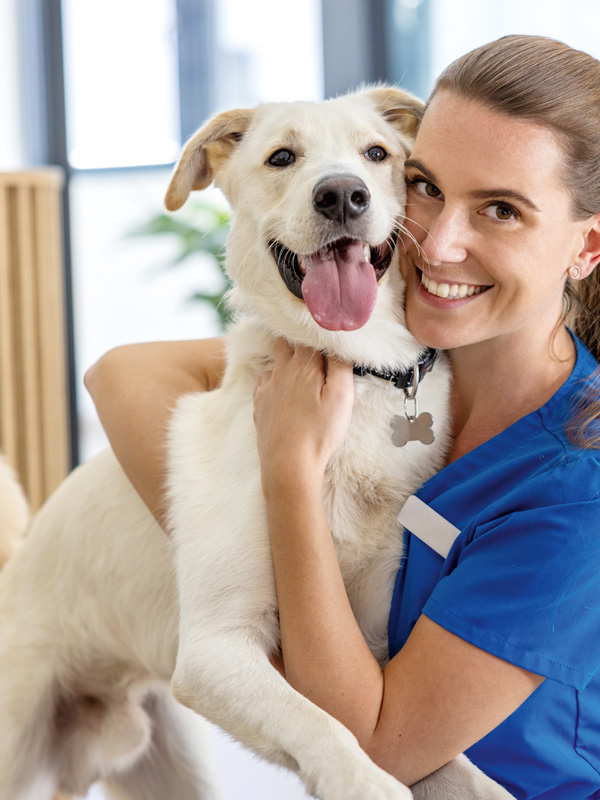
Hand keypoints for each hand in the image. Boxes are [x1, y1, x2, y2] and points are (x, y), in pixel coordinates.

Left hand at [253, 339, 353, 495]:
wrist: (288, 464)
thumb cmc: (319, 432)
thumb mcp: (341, 397)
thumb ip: (340, 365)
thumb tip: (339, 344)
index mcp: (304, 365)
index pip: (310, 335)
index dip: (319, 332)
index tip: (327, 332)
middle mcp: (282, 370)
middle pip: (287, 340)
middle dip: (299, 339)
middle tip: (312, 344)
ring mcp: (267, 387)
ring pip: (275, 359)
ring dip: (285, 357)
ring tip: (299, 364)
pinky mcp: (259, 404)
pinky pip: (264, 380)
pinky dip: (274, 377)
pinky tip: (282, 386)